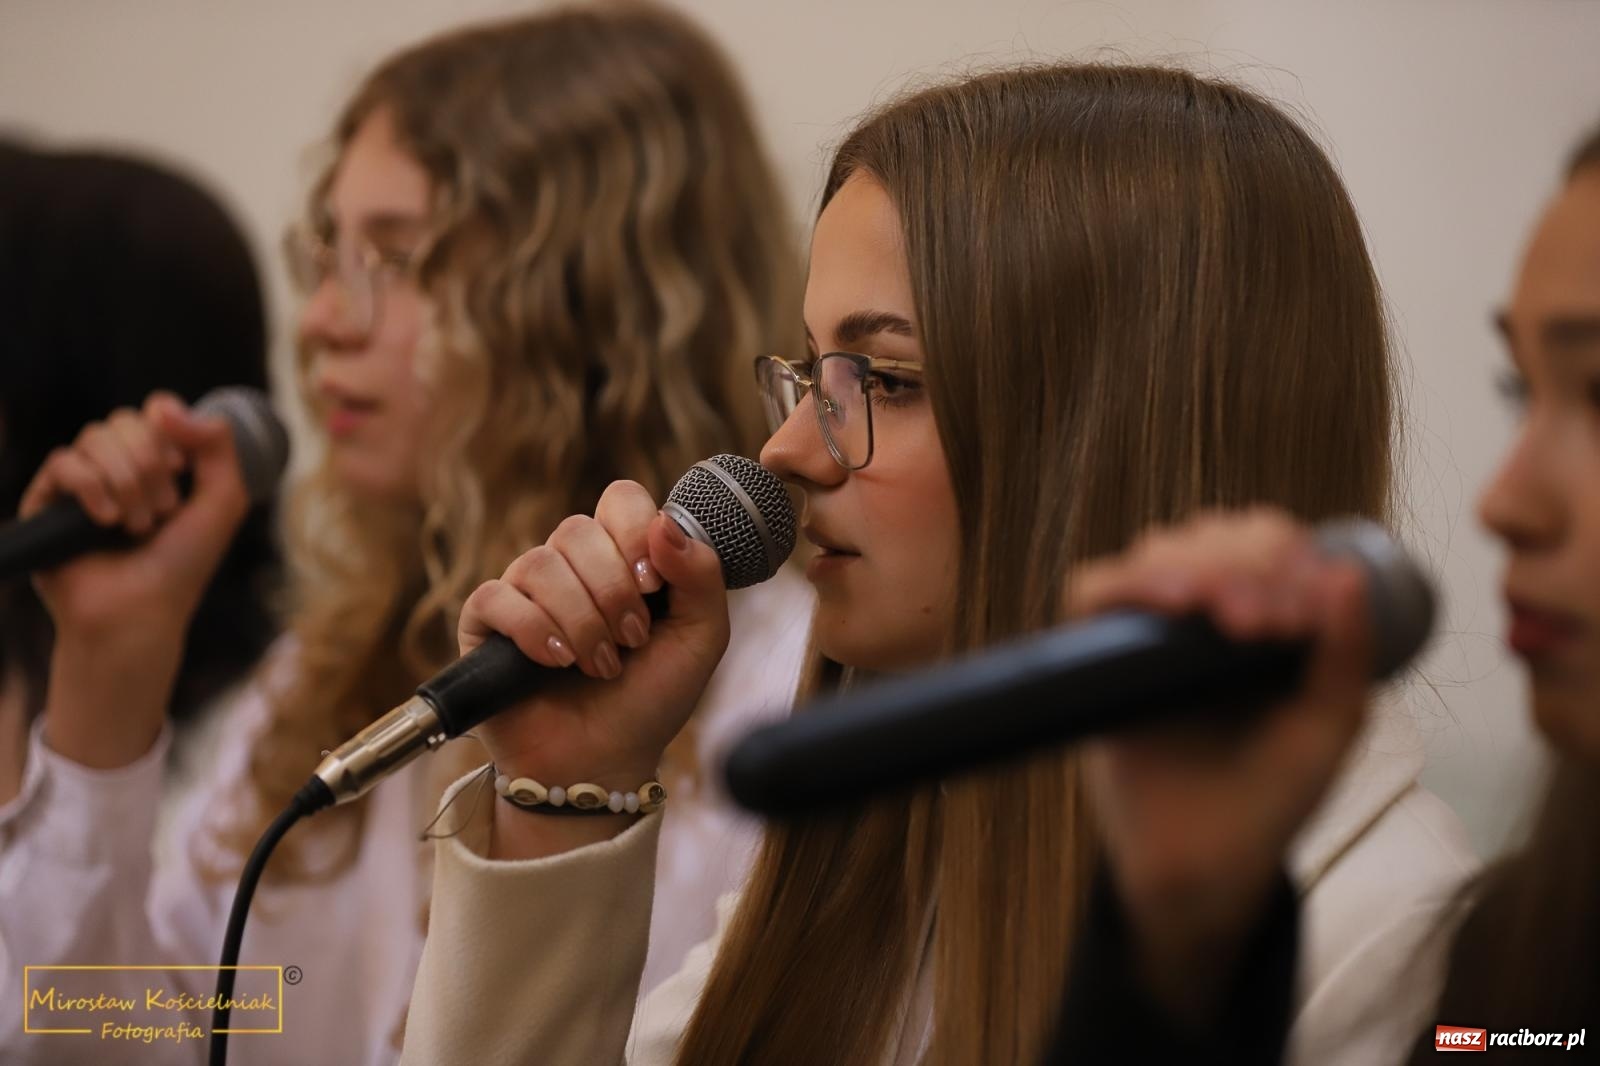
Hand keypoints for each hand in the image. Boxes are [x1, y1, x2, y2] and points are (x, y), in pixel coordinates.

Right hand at [22, 391, 250, 766]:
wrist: (141, 613)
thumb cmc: (183, 563)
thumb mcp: (223, 500)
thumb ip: (217, 444)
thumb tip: (163, 403)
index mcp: (158, 463)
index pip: (155, 414)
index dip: (168, 433)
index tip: (181, 469)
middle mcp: (118, 467)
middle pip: (125, 420)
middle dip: (150, 463)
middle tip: (164, 511)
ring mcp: (81, 483)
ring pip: (94, 436)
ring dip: (126, 480)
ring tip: (137, 526)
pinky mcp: (46, 502)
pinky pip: (63, 462)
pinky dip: (91, 486)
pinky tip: (106, 521)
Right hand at [457, 480, 730, 856]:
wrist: (605, 762)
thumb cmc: (652, 697)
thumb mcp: (701, 637)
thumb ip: (700, 575)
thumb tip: (664, 523)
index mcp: (621, 556)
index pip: (621, 499)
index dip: (635, 532)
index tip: (653, 584)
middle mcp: (570, 565)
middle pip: (577, 529)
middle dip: (612, 591)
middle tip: (632, 640)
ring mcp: (525, 592)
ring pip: (539, 564)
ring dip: (580, 621)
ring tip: (600, 666)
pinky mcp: (485, 623)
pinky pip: (497, 597)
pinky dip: (534, 630)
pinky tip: (556, 662)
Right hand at [1064, 508, 1372, 1022]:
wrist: (1204, 867)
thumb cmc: (1268, 797)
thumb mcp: (1329, 726)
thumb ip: (1345, 654)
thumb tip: (1346, 571)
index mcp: (1261, 618)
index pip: (1267, 544)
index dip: (1286, 558)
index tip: (1300, 613)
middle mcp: (1201, 614)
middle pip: (1214, 534)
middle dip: (1246, 561)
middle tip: (1265, 622)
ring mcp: (1146, 631)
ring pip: (1159, 550)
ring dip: (1199, 566)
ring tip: (1228, 616)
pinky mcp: (1095, 655)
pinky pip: (1094, 589)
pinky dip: (1129, 583)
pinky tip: (1173, 605)